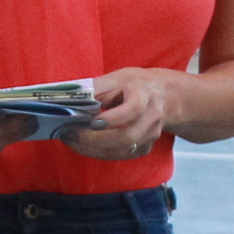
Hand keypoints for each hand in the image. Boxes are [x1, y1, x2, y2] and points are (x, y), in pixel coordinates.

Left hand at [60, 68, 179, 160]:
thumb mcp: (118, 78)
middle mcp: (152, 117)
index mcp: (144, 94)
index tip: (92, 121)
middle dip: (94, 139)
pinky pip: (119, 155)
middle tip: (70, 133)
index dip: (112, 118)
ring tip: (70, 139)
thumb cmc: (136, 85)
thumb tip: (71, 100)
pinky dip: (98, 152)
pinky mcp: (145, 148)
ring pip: (121, 150)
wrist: (164, 96)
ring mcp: (150, 135)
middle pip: (126, 136)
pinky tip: (82, 145)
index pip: (133, 109)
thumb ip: (97, 88)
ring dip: (92, 148)